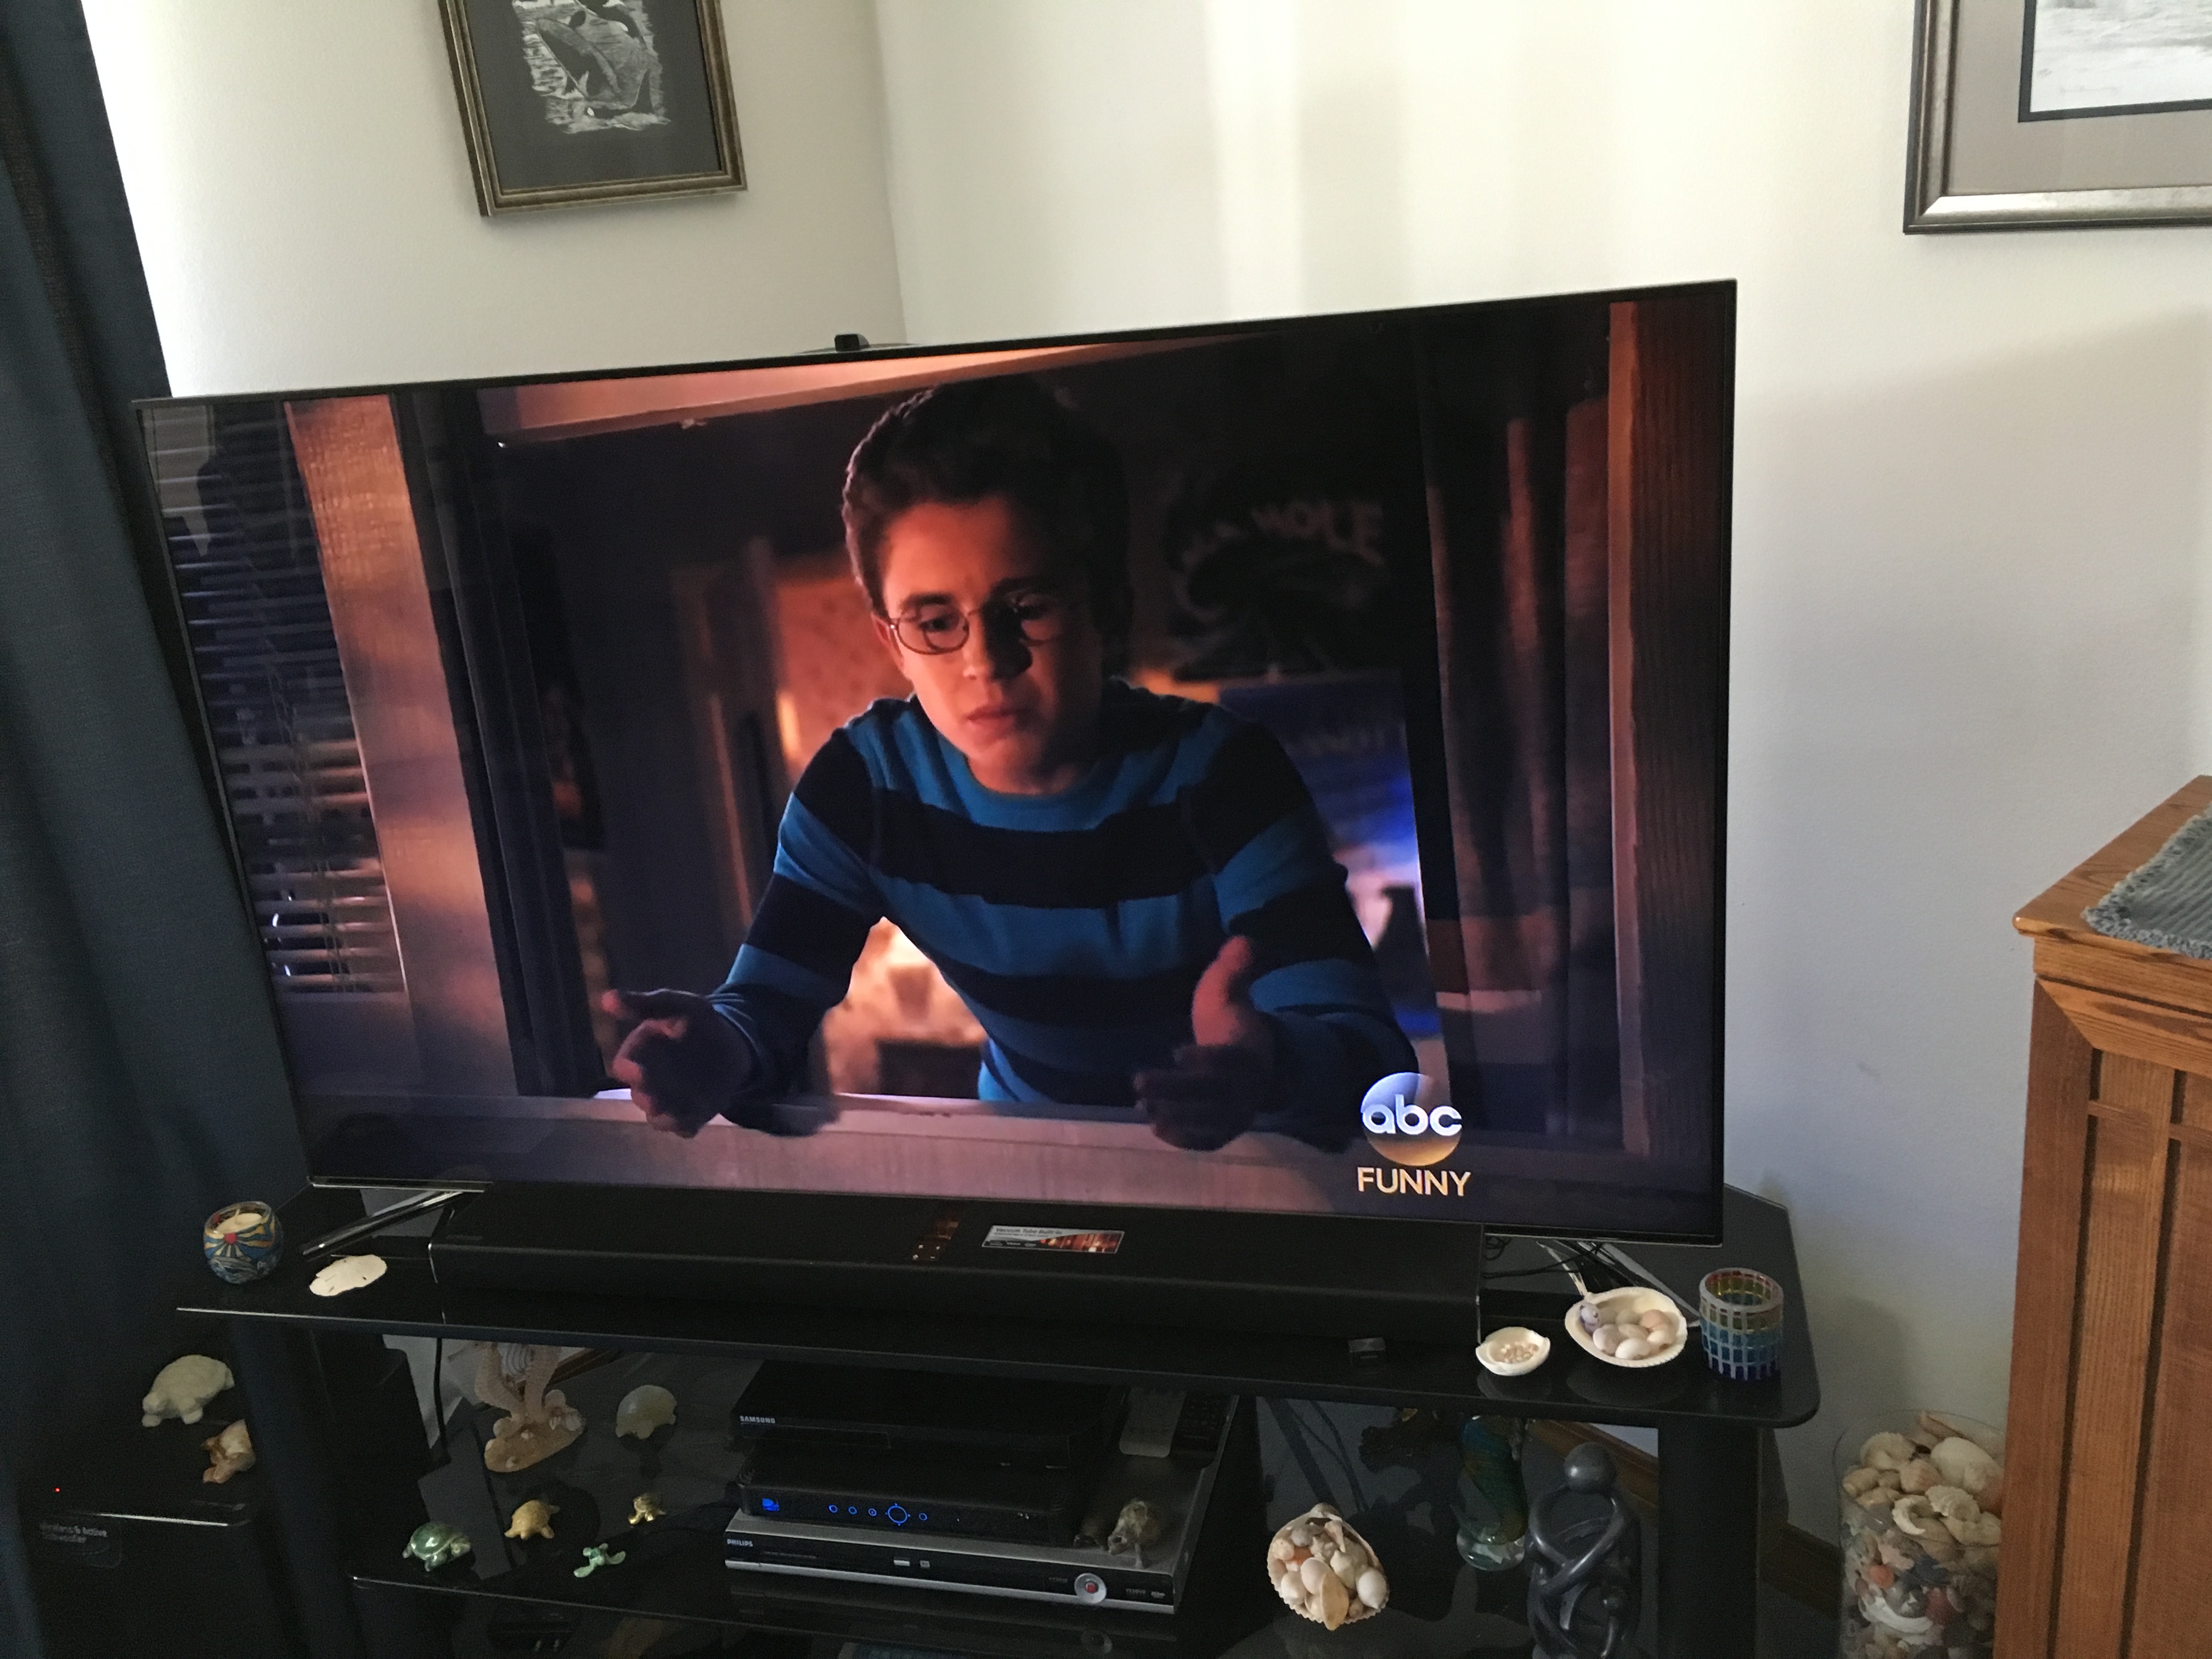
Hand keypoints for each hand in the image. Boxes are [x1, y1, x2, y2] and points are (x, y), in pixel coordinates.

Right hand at [601, 988, 753, 1137]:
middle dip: (646, 1094)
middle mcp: (647, 1082)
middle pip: (640, 1094)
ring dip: (663, 1113)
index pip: (625, 1065)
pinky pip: (681, 1127)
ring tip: (671, 1112)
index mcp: (639, 1054)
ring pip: (657, 1115)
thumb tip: (605, 998)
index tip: (636, 1068)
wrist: (733, 1044)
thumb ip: (645, 1004)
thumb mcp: (678, 1005)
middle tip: (652, 1096)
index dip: (629, 1069)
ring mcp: (667, 1101)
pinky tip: (689, 1123)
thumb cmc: (699, 1022)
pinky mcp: (688, 1116)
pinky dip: (683, 1126)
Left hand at [1133, 936, 1276, 1151]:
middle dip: (1176, 1091)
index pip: (1229, 1060)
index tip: (1175, 1051)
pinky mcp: (1225, 1130)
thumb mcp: (1230, 991)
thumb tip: (1242, 939)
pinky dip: (1184, 1139)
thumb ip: (1234, 968)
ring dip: (1175, 1116)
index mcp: (1248, 1052)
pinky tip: (1156, 1128)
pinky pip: (1208, 1140)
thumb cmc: (1230, 1023)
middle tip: (1138, 1082)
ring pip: (1208, 1121)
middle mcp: (1246, 1089)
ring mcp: (1237, 1113)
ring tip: (1142, 1106)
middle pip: (1212, 1095)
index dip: (1205, 1060)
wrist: (1254, 1061)